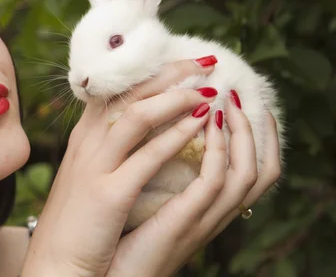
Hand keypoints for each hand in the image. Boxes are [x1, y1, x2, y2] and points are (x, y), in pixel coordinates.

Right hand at [21, 58, 219, 276]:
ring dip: (177, 97)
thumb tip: (138, 128)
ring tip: (209, 91)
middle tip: (205, 61)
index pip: (116, 89)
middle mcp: (86, 143)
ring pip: (137, 113)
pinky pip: (147, 155)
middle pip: (128, 91)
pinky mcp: (108, 193)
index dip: (152, 72)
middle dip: (170, 72)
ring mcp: (95, 166)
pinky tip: (201, 124)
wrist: (55, 265)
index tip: (183, 63)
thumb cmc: (77, 223)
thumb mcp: (86, 176)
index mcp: (83, 138)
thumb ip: (106, 149)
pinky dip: (176, 135)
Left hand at [105, 96, 281, 275]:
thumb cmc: (115, 232)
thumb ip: (158, 169)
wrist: (92, 271)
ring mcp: (202, 218)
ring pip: (246, 172)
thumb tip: (150, 127)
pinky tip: (203, 122)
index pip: (251, 171)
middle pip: (260, 169)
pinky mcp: (184, 221)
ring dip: (240, 133)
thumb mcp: (144, 196)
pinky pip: (213, 181)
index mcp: (204, 207)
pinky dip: (216, 150)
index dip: (256, 137)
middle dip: (256, 128)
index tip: (242, 103)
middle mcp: (211, 213)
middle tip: (236, 93)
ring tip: (225, 100)